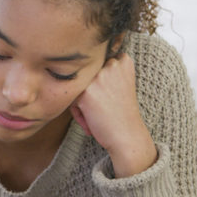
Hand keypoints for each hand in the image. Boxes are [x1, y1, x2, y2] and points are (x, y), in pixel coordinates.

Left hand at [70, 53, 157, 177]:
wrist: (127, 136)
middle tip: (104, 106)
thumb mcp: (120, 83)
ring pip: (77, 85)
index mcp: (123, 60)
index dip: (99, 83)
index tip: (109, 96)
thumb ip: (104, 71)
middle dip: (90, 91)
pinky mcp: (86, 92)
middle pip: (86, 74)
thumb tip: (69, 67)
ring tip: (97, 113)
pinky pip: (71, 99)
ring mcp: (98, 77)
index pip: (96, 64)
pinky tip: (91, 120)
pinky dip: (77, 111)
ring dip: (81, 100)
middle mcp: (111, 64)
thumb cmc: (120, 113)